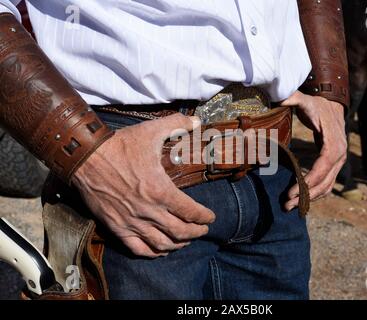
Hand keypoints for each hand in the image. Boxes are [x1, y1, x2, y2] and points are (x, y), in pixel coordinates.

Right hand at [72, 114, 215, 257]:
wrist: (85, 157)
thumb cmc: (119, 146)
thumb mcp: (150, 131)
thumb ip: (176, 124)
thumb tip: (196, 121)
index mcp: (160, 190)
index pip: (191, 212)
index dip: (205, 217)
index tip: (211, 217)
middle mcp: (149, 210)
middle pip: (181, 232)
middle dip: (196, 232)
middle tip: (203, 229)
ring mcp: (132, 222)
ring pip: (162, 244)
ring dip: (178, 245)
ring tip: (186, 240)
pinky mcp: (116, 227)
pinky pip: (138, 248)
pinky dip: (153, 252)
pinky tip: (161, 249)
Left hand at [280, 91, 346, 209]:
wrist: (332, 105)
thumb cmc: (316, 105)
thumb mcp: (305, 100)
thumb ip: (293, 98)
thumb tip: (281, 98)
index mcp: (334, 142)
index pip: (323, 166)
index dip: (309, 180)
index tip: (293, 191)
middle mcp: (340, 154)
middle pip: (325, 181)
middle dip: (306, 195)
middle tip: (287, 204)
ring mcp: (339, 161)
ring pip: (327, 185)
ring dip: (310, 198)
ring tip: (291, 206)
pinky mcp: (334, 164)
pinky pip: (327, 183)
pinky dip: (316, 194)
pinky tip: (301, 200)